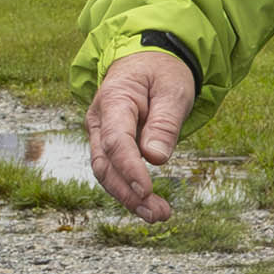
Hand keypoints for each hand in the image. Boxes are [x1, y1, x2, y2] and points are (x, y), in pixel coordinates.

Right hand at [87, 49, 196, 222]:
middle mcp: (99, 120)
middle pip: (104, 164)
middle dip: (128, 193)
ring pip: (107, 172)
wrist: (148, 59)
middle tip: (157, 213)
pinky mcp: (110, 145)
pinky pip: (115, 170)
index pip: (116, 141)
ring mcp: (101, 134)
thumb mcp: (173, 89)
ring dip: (129, 197)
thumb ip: (164, 123)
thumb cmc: (162, 71)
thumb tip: (155, 158)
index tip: (147, 190)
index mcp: (113, 100)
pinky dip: (130, 190)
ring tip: (159, 214)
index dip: (130, 169)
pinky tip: (150, 204)